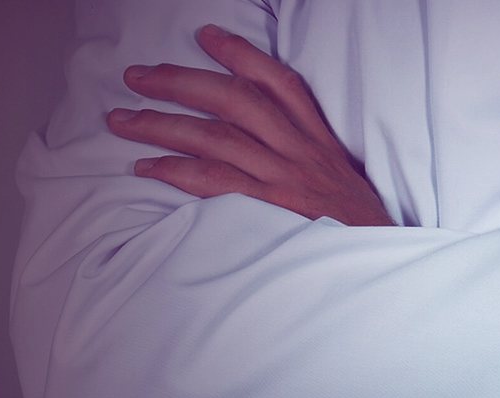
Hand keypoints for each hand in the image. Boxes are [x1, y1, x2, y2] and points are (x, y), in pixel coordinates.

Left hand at [106, 24, 392, 226]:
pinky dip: (176, 171)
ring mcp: (283, 179)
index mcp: (317, 138)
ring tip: (121, 119)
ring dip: (162, 124)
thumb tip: (261, 139)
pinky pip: (215, 182)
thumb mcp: (340, 177)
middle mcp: (299, 150)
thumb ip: (306, 153)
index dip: (240, 54)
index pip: (279, 82)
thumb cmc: (356, 225)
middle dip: (180, 81)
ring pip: (215, 136)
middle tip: (137, 76)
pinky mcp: (269, 210)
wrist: (378, 259)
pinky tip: (146, 167)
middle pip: (234, 99)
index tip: (206, 36)